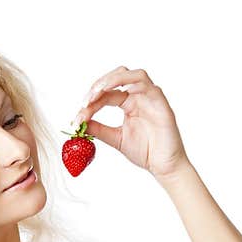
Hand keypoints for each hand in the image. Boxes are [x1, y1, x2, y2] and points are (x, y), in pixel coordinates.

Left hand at [72, 65, 190, 180]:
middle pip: (119, 76)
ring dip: (113, 79)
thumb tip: (79, 123)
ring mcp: (151, 98)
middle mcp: (140, 97)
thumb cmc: (146, 152)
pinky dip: (131, 83)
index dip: (91, 101)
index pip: (107, 93)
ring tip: (98, 91)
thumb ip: (99, 129)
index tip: (78, 115)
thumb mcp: (116, 139)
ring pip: (134, 74)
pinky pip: (147, 85)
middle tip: (86, 101)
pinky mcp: (161, 104)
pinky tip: (117, 90)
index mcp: (129, 103)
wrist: (163, 167)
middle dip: (100, 84)